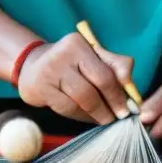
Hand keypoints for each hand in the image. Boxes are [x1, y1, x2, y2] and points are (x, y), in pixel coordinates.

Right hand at [16, 33, 134, 125]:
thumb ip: (114, 65)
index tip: (130, 107)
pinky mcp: (41, 90)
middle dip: (112, 105)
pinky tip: (89, 118)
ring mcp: (50, 72)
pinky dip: (82, 116)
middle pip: (96, 85)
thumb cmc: (69, 63)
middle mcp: (63, 55)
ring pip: (82, 100)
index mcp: (78, 43)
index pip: (106, 72)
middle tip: (120, 117)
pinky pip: (68, 109)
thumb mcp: (90, 56)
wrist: (31, 67)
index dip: (120, 92)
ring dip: (98, 114)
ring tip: (105, 119)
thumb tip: (131, 84)